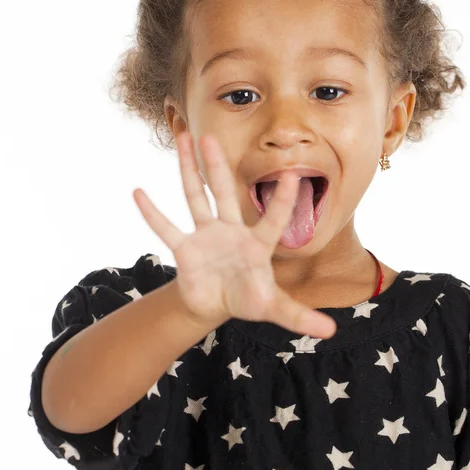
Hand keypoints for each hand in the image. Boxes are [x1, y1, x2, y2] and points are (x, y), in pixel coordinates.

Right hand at [132, 131, 336, 338]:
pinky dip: (153, 213)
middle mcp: (231, 231)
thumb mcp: (274, 307)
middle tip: (211, 137)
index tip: (294, 176)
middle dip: (218, 166)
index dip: (284, 201)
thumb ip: (299, 315)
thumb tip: (330, 331)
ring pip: (195, 197)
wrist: (217, 304)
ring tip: (183, 139)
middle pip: (224, 192)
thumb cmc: (248, 298)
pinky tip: (138, 193)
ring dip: (188, 171)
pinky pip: (166, 228)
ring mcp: (206, 236)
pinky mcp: (184, 249)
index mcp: (257, 243)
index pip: (273, 219)